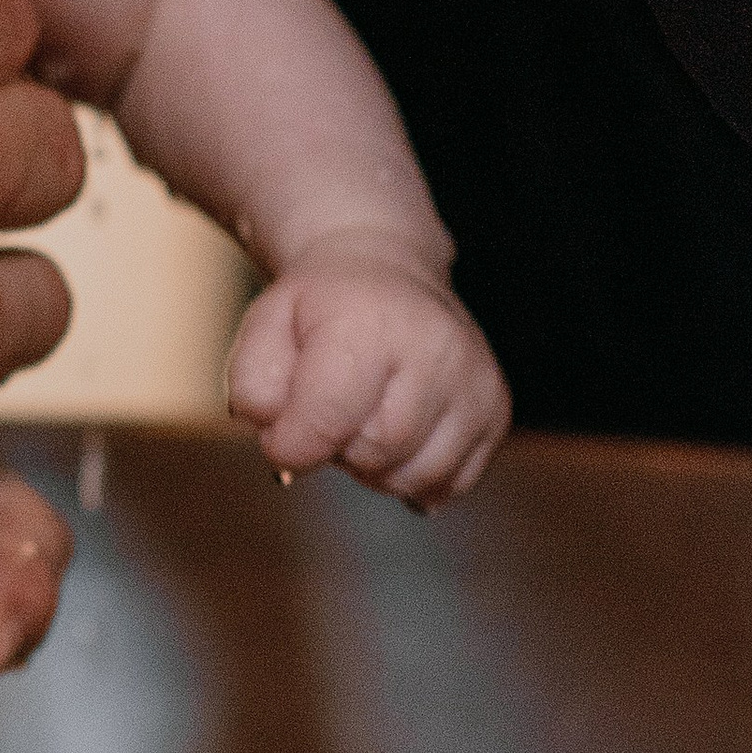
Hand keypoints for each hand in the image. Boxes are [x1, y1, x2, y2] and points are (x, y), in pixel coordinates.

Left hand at [226, 230, 510, 507]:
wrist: (383, 269)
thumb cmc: (318, 309)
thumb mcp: (264, 328)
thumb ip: (255, 388)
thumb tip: (284, 445)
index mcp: (370, 323)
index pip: (327, 420)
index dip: (291, 444)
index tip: (281, 437)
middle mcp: (437, 349)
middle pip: (375, 452)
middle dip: (338, 449)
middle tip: (329, 411)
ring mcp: (475, 381)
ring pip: (415, 476)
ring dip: (375, 466)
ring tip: (363, 417)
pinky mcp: (496, 410)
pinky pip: (449, 483)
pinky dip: (413, 474)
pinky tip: (398, 431)